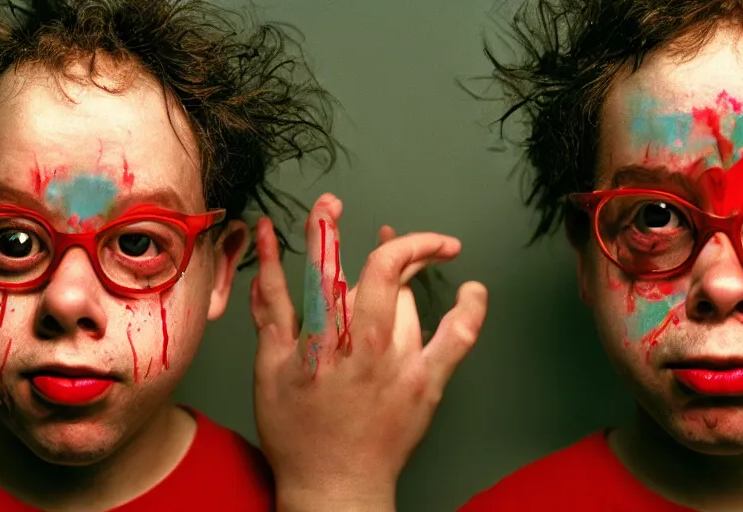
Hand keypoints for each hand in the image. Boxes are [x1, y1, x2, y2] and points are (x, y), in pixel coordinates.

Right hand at [249, 193, 488, 511]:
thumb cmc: (298, 430)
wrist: (337, 485)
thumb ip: (271, 306)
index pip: (323, 268)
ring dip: (405, 284)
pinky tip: (474, 289)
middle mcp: (362, 345)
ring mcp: (400, 363)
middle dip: (392, 242)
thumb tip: (270, 250)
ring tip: (398, 280)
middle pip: (384, 272)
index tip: (329, 206)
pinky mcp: (427, 383)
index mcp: (318, 339)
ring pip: (410, 300)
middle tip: (389, 230)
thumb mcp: (268, 368)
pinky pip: (458, 336)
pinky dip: (470, 310)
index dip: (325, 231)